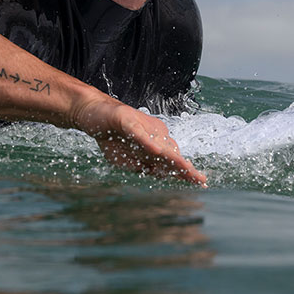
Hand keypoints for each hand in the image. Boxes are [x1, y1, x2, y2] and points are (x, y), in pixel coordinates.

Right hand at [72, 97, 206, 185]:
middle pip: (170, 152)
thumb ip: (143, 165)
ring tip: (187, 169)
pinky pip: (138, 133)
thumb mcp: (126, 157)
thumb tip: (162, 174)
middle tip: (200, 179)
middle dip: (184, 167)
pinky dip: (147, 142)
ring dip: (172, 157)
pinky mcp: (126, 120)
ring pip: (158, 144)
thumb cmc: (112, 134)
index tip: (201, 182)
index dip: (186, 170)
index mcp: (155, 142)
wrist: (92, 111)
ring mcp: (140, 125)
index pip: (173, 158)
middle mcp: (152, 133)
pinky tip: (156, 150)